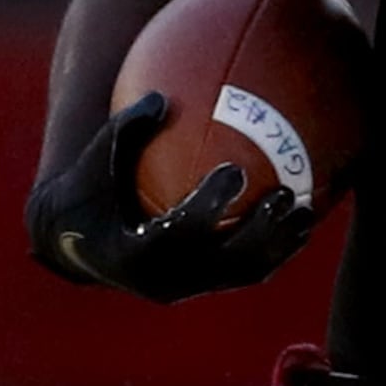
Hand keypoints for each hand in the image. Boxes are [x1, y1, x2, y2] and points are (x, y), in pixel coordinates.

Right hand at [26, 95, 317, 302]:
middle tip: (282, 194)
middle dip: (259, 231)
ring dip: (279, 245)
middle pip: (224, 262)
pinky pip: (246, 271)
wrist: (79, 244)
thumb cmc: (87, 192)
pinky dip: (275, 248)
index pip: (178, 232)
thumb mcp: (95, 161)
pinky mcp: (203, 287)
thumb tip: (159, 96)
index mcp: (132, 254)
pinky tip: (300, 221)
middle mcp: (164, 281)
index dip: (209, 204)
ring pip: (243, 273)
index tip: (234, 170)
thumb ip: (124, 130)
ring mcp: (187, 289)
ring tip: (306, 211)